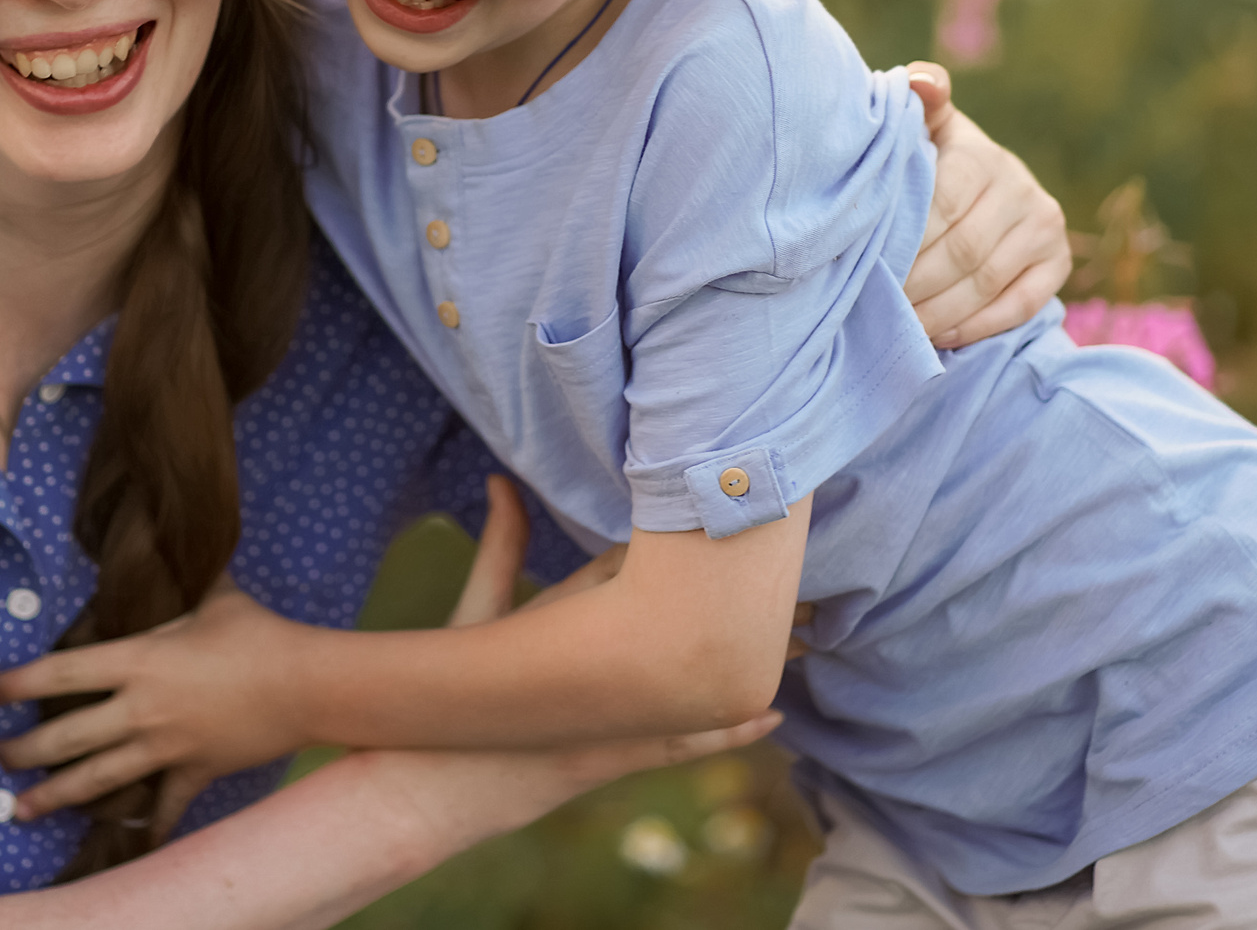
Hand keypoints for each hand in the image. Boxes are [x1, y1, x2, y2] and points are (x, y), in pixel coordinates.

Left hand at [0, 576, 320, 833]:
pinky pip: (162, 808)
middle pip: (66, 737)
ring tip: (20, 810)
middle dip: (23, 752)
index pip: (62, 673)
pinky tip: (129, 841)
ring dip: (55, 797)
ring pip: (97, 779)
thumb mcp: (215, 596)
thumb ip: (183, 579)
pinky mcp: (192, 772)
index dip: (19, 683)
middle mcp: (141, 709)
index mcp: (138, 660)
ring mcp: (165, 747)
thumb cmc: (258, 634)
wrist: (304, 685)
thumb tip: (169, 542)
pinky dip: (145, 828)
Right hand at [356, 479, 781, 839]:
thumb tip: (496, 478)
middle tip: (799, 555)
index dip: (693, 527)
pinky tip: (773, 715)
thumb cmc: (459, 687)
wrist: (446, 778)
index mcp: (579, 613)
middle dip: (744, 587)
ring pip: (704, 677)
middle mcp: (610, 661)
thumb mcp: (480, 610)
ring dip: (753, 655)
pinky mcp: (622, 754)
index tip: (733, 491)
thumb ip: (498, 544)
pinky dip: (733, 729)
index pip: (649, 562)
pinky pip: (691, 741)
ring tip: (810, 630)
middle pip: (693, 613)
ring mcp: (620, 714)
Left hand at [903, 63, 1071, 348]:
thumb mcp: (924, 126)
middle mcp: (1023, 189)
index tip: (868, 267)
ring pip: (987, 282)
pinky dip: (977, 326)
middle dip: (916, 284)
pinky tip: (941, 336)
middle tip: (879, 306)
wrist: (984, 183)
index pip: (942, 205)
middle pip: (963, 251)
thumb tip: (922, 82)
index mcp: (984, 156)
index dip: (906, 242)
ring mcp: (1046, 227)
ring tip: (902, 328)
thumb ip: (918, 101)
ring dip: (940, 312)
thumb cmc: (933, 158)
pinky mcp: (1058, 263)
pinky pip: (1020, 306)